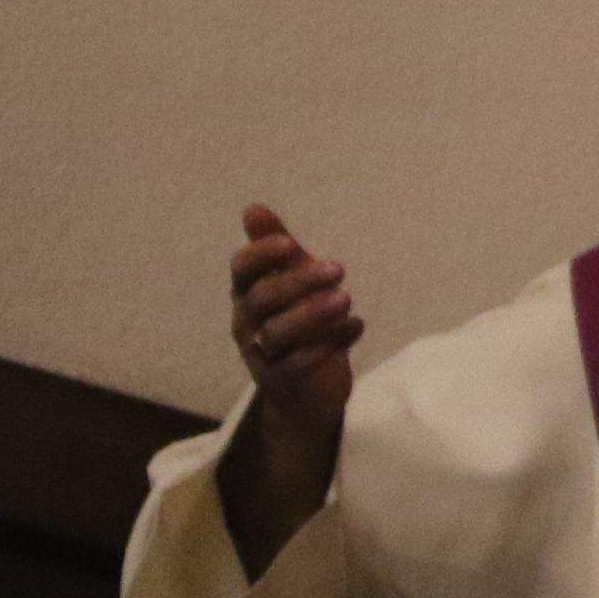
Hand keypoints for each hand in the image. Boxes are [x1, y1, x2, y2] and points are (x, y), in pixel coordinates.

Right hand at [232, 201, 361, 427]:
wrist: (302, 389)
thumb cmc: (294, 321)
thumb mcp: (290, 280)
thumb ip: (276, 248)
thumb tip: (253, 208)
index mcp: (247, 292)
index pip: (241, 269)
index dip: (261, 254)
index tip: (289, 242)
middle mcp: (247, 322)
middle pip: (262, 299)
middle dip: (298, 282)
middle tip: (340, 268)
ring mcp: (261, 353)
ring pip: (278, 332)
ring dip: (313, 314)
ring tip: (347, 299)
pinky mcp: (284, 379)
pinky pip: (301, 363)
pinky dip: (331, 343)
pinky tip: (356, 327)